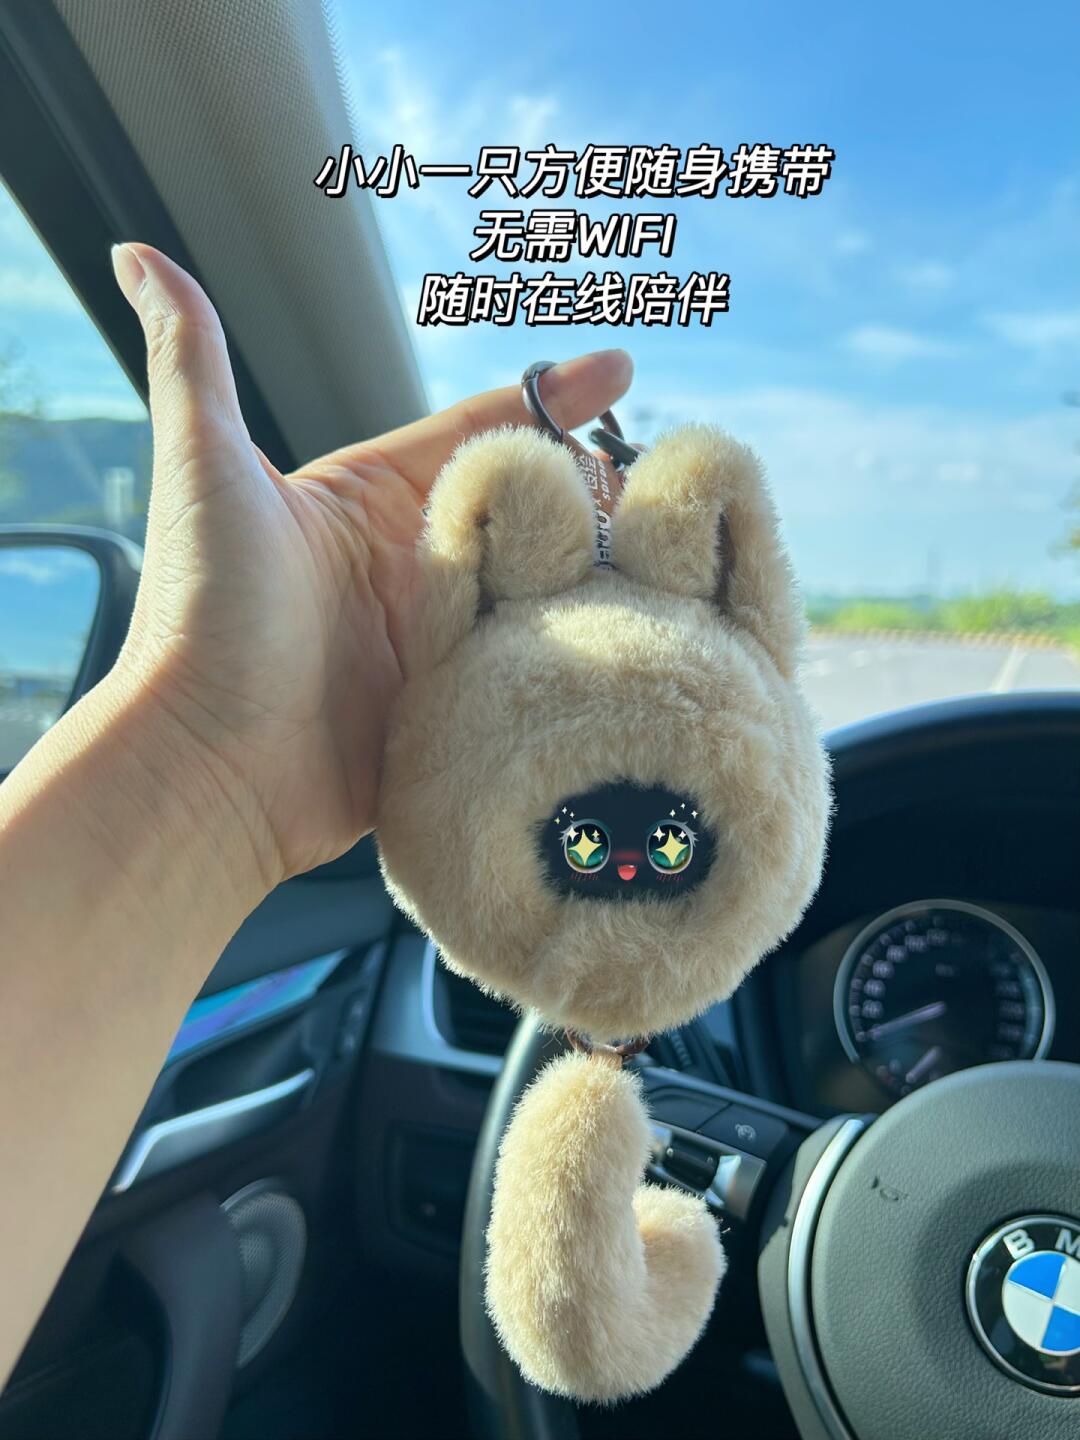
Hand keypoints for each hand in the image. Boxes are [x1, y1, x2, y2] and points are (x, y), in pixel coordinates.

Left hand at [109, 245, 631, 890]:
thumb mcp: (204, 467)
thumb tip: (137, 250)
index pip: (477, 432)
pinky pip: (528, 672)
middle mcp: (407, 567)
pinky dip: (575, 654)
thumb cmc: (200, 613)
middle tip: (672, 481)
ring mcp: (435, 642)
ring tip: (674, 556)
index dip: (550, 397)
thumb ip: (192, 357)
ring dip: (599, 574)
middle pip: (525, 513)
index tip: (621, 367)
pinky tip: (636, 641)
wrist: (206, 767)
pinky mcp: (453, 710)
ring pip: (539, 593)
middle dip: (594, 490)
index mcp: (367, 501)